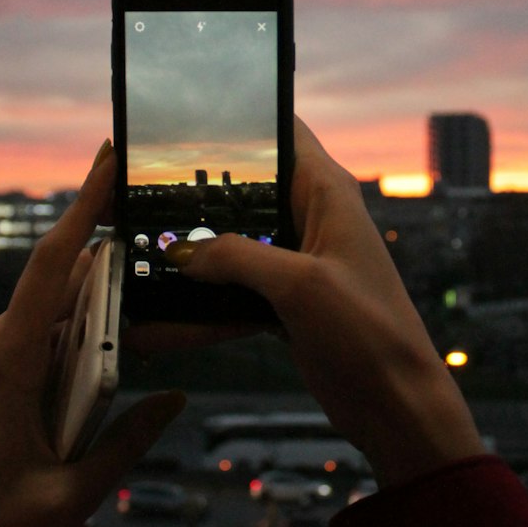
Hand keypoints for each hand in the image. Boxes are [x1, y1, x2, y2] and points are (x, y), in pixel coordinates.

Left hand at [0, 144, 185, 526]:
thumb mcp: (74, 493)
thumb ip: (128, 443)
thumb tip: (175, 398)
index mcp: (12, 360)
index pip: (53, 266)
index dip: (82, 207)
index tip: (109, 158)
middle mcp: (1, 342)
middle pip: (66, 274)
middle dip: (113, 244)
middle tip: (164, 218)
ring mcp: (1, 351)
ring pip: (63, 299)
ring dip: (106, 286)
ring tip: (158, 274)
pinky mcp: (6, 366)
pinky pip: (55, 324)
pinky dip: (91, 315)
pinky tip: (128, 325)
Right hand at [128, 118, 483, 487]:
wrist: (396, 406)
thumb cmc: (371, 335)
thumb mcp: (300, 286)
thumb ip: (236, 258)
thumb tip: (180, 252)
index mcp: (326, 192)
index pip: (279, 130)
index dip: (234, 119)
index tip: (179, 121)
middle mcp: (311, 217)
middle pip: (241, 188)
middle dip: (191, 193)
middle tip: (131, 191)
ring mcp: (295, 261)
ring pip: (228, 243)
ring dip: (187, 254)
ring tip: (131, 253)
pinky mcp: (284, 301)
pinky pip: (230, 291)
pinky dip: (197, 307)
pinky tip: (154, 323)